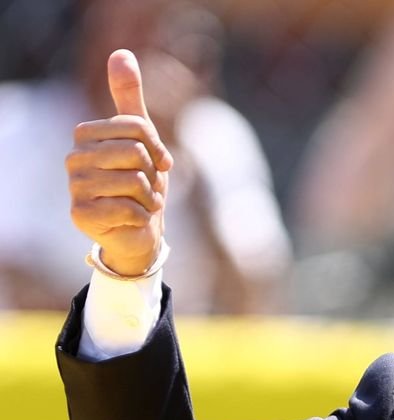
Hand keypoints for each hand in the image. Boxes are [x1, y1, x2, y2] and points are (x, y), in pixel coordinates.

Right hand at [66, 49, 173, 275]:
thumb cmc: (140, 181)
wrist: (138, 231)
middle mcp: (74, 159)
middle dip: (153, 174)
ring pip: (133, 181)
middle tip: (148, 186)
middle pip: (136, 153)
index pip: (137, 127)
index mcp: (86, 135)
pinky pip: (128, 207)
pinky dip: (142, 215)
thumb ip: (129, 98)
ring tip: (141, 202)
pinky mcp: (81, 215)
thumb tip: (121, 53)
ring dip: (149, 196)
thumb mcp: (141, 137)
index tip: (158, 162)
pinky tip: (133, 218)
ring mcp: (74, 187)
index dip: (158, 147)